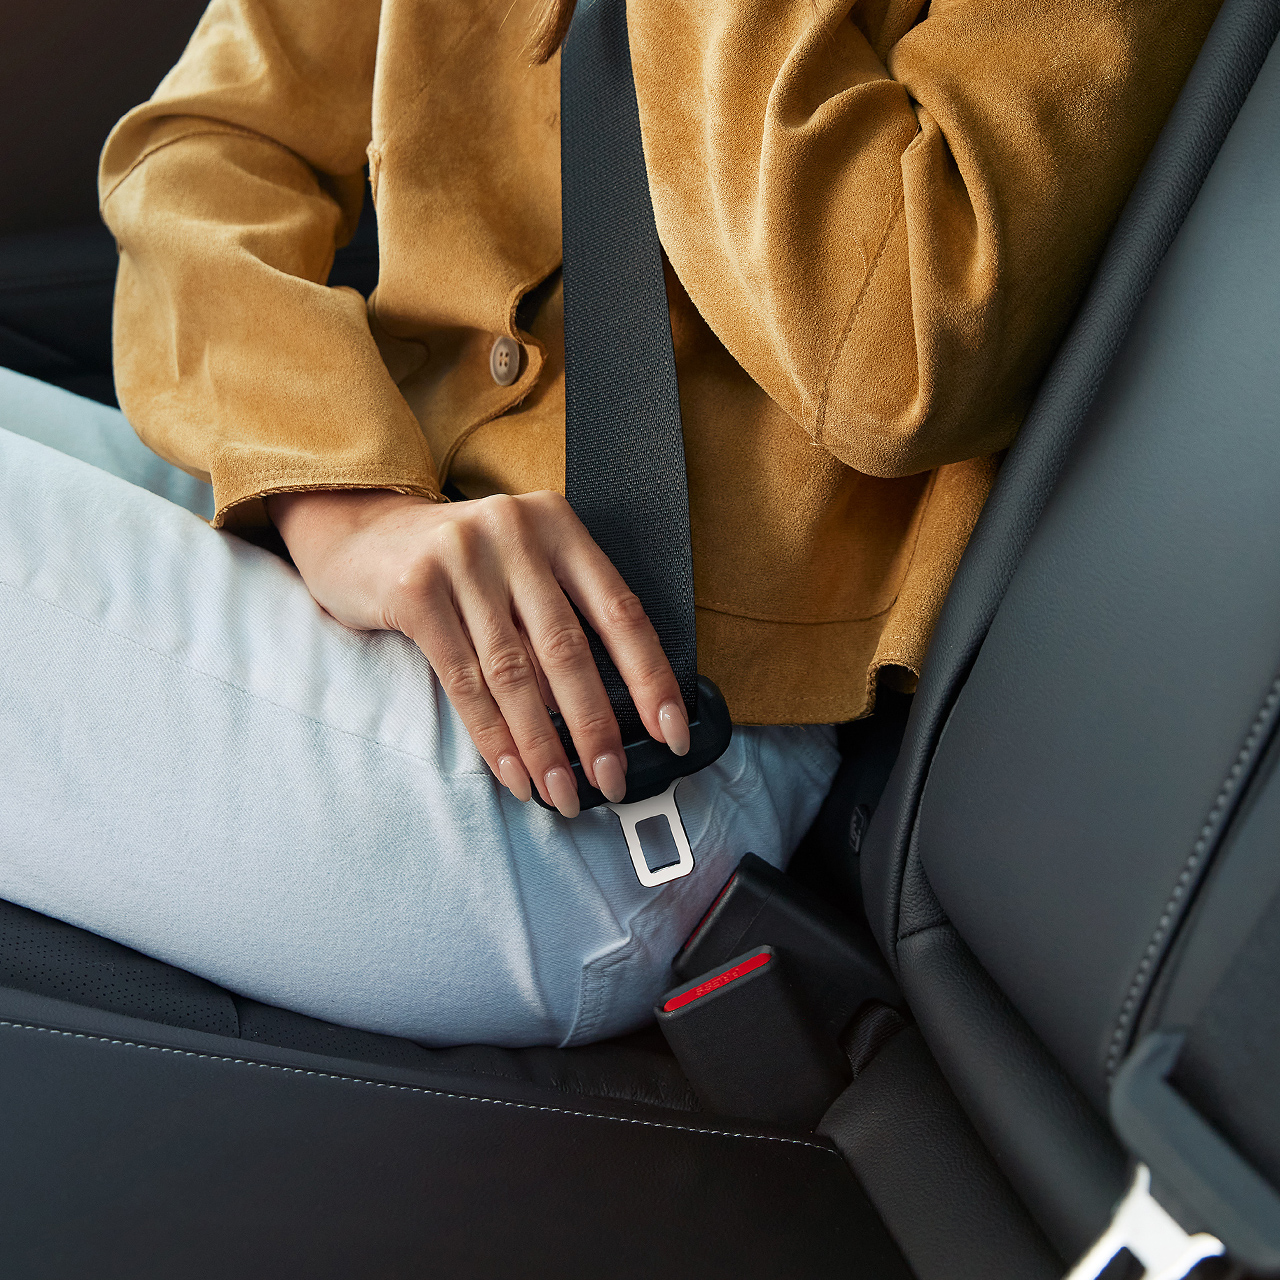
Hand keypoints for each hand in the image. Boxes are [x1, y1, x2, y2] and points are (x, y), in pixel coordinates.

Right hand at [266, 489, 689, 816]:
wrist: (358, 530)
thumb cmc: (457, 563)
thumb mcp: (521, 566)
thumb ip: (562, 614)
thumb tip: (611, 711)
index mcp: (558, 526)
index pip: (621, 611)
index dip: (650, 678)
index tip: (670, 733)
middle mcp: (515, 534)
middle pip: (568, 649)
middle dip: (595, 727)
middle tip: (612, 780)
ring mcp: (461, 559)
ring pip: (515, 673)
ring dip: (543, 745)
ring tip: (563, 792)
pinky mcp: (415, 591)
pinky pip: (463, 680)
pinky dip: (493, 736)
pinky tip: (513, 772)